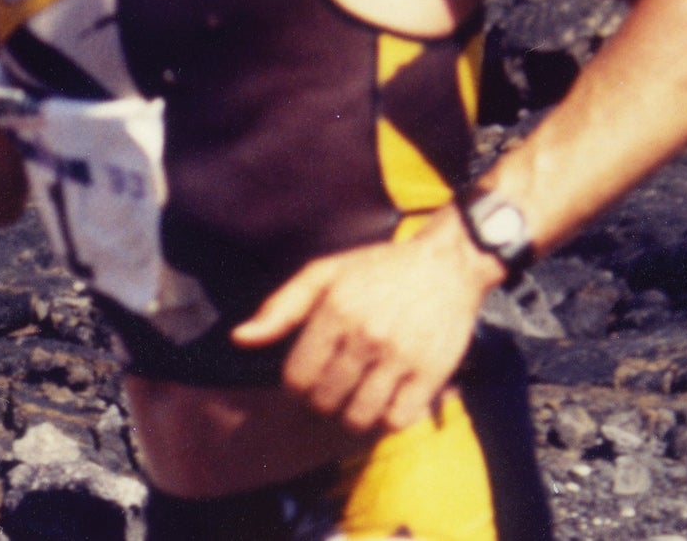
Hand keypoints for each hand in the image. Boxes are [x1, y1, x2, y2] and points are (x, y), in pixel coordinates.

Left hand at [229, 211, 502, 433]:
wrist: (447, 265)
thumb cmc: (378, 269)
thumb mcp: (324, 274)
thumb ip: (280, 308)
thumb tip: (239, 339)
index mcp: (335, 311)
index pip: (297, 377)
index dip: (295, 387)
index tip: (305, 381)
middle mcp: (367, 336)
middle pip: (325, 401)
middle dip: (320, 403)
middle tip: (329, 392)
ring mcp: (401, 357)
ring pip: (359, 416)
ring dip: (350, 417)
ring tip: (353, 401)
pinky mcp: (432, 373)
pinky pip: (397, 420)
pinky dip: (385, 420)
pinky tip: (383, 403)